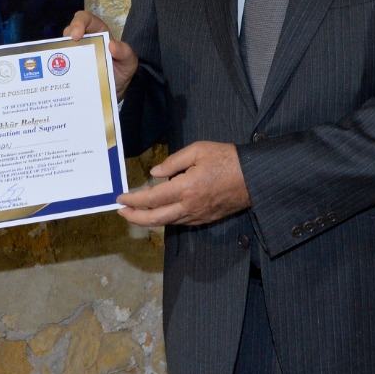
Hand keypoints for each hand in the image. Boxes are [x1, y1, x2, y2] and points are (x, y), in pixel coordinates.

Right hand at [65, 10, 137, 97]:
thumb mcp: (129, 62)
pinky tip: (60, 74)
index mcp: (99, 33)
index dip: (78, 22)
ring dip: (61, 51)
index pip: (86, 19)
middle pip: (70, 30)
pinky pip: (61, 63)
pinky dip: (59, 66)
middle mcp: (85, 41)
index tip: (76, 35)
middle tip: (68, 46)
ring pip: (63, 46)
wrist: (115, 92)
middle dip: (67, 35)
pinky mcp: (70, 67)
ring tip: (62, 61)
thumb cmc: (122, 72)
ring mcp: (76, 54)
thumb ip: (125, 52)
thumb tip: (112, 45)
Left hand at [116, 141, 248, 226]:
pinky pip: (180, 222)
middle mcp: (189, 207)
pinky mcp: (205, 219)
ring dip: (149, 219)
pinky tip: (160, 210)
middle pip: (155, 219)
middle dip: (134, 217)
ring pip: (167, 223)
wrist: (254, 177)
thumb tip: (154, 173)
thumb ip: (173, 161)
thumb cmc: (227, 159)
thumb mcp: (198, 150)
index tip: (120, 199)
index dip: (133, 200)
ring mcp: (198, 216)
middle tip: (121, 212)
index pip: (152, 199)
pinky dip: (166, 218)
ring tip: (137, 210)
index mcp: (186, 188)